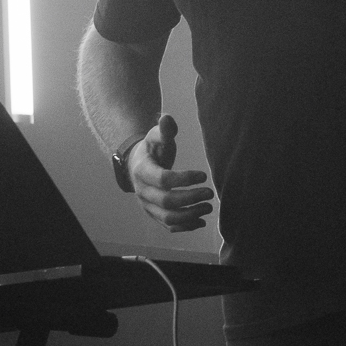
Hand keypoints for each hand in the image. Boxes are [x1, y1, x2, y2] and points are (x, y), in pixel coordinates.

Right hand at [127, 114, 215, 233]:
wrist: (135, 165)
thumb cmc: (151, 150)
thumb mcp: (155, 137)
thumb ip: (164, 130)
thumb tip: (167, 118)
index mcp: (142, 171)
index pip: (164, 180)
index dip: (185, 179)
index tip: (203, 175)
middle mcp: (143, 192)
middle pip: (167, 202)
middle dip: (191, 199)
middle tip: (210, 193)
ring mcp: (147, 206)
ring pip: (168, 218)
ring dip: (190, 215)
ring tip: (209, 207)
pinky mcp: (154, 215)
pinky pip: (168, 226)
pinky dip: (185, 227)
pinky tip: (201, 221)